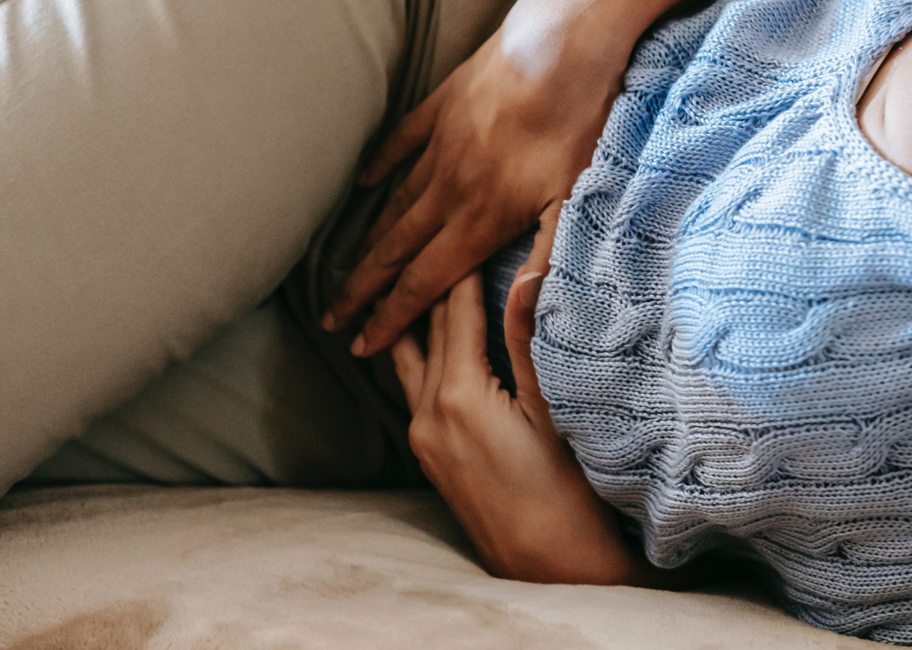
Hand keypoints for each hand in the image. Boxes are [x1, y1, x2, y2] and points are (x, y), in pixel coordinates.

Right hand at [324, 0, 679, 356]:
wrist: (562, 45)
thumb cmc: (577, 125)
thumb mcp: (574, 203)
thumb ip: (544, 261)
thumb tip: (522, 310)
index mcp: (479, 221)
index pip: (423, 283)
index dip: (391, 317)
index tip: (363, 342)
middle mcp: (448, 191)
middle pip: (394, 252)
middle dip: (362, 290)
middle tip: (334, 318)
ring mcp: (439, 148)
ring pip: (394, 206)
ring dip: (369, 242)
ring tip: (349, 270)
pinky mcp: (441, 110)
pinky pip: (400, 144)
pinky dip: (380, 167)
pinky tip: (365, 184)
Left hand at [391, 263, 680, 586]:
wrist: (548, 568)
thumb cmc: (566, 493)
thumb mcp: (552, 412)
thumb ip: (529, 341)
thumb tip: (525, 275)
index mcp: (459, 395)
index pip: (455, 312)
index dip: (463, 267)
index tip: (468, 227)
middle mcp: (428, 413)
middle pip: (427, 331)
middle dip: (435, 286)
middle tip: (442, 239)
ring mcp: (422, 437)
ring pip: (410, 360)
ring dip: (417, 321)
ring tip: (417, 282)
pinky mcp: (427, 455)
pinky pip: (414, 388)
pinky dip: (422, 356)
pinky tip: (431, 344)